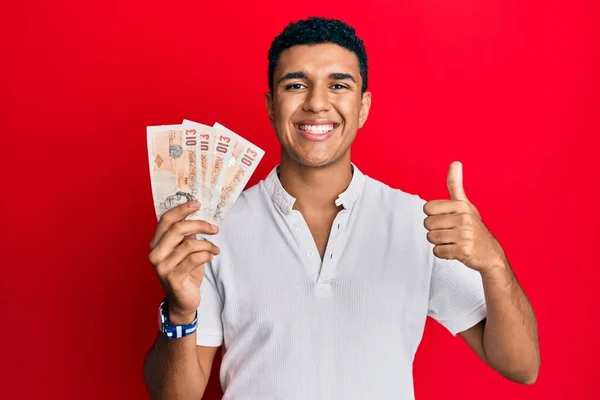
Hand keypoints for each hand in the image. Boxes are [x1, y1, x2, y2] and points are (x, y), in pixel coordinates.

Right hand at [148, 200, 219, 323]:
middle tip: (214, 228)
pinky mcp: (173, 278)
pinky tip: (211, 256)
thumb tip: (199, 215)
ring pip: (189, 244)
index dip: (182, 210)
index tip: (197, 204)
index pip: (166, 220)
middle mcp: (155, 254)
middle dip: (200, 225)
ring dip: (208, 244)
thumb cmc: (186, 272)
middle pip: (178, 229)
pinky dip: (207, 255)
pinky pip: (195, 259)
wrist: (183, 301)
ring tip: (215, 248)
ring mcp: (162, 267)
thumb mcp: (185, 250)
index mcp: (156, 243)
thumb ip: (186, 235)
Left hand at [423, 161, 505, 272]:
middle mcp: (464, 218)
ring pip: (431, 237)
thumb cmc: (473, 227)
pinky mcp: (464, 251)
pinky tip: (455, 250)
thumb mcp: (465, 204)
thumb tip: (455, 162)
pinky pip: (437, 251)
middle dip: (435, 230)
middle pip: (427, 224)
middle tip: (450, 232)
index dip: (433, 215)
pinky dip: (443, 253)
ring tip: (452, 241)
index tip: (446, 219)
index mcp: (462, 205)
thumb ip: (455, 184)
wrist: (490, 253)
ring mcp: (465, 235)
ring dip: (438, 242)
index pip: (428, 208)